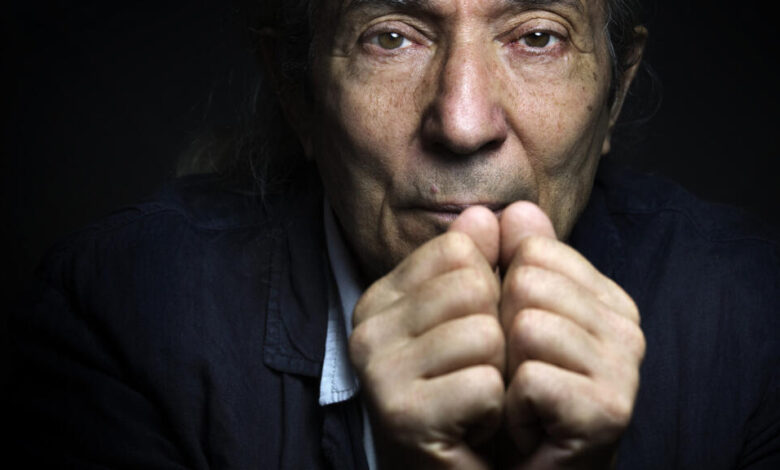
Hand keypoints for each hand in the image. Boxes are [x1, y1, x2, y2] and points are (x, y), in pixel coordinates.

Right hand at [349, 207, 504, 468]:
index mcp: (381, 298)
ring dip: (498, 372)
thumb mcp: (476, 316)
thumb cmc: (468, 390)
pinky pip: (486, 383)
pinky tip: (472, 423)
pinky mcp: (399, 414)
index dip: (490, 291)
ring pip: (484, 333)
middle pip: (474, 285)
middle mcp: (367, 328)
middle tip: (476, 371)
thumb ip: (481, 261)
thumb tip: (488, 213)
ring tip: (474, 397)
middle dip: (497, 331)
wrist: (458, 469)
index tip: (471, 334)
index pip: (460, 249)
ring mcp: (376, 371)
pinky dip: (495, 408)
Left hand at [499, 202, 644, 468]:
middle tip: (515, 373)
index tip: (514, 340)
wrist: (527, 467)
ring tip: (522, 398)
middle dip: (500, 331)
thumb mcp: (508, 316)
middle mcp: (627, 326)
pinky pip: (528, 378)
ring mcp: (624, 369)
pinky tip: (529, 424)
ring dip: (504, 371)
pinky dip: (513, 407)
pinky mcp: (609, 411)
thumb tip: (511, 209)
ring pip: (525, 327)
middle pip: (526, 282)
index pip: (533, 250)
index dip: (501, 293)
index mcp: (606, 297)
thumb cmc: (516, 392)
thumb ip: (512, 259)